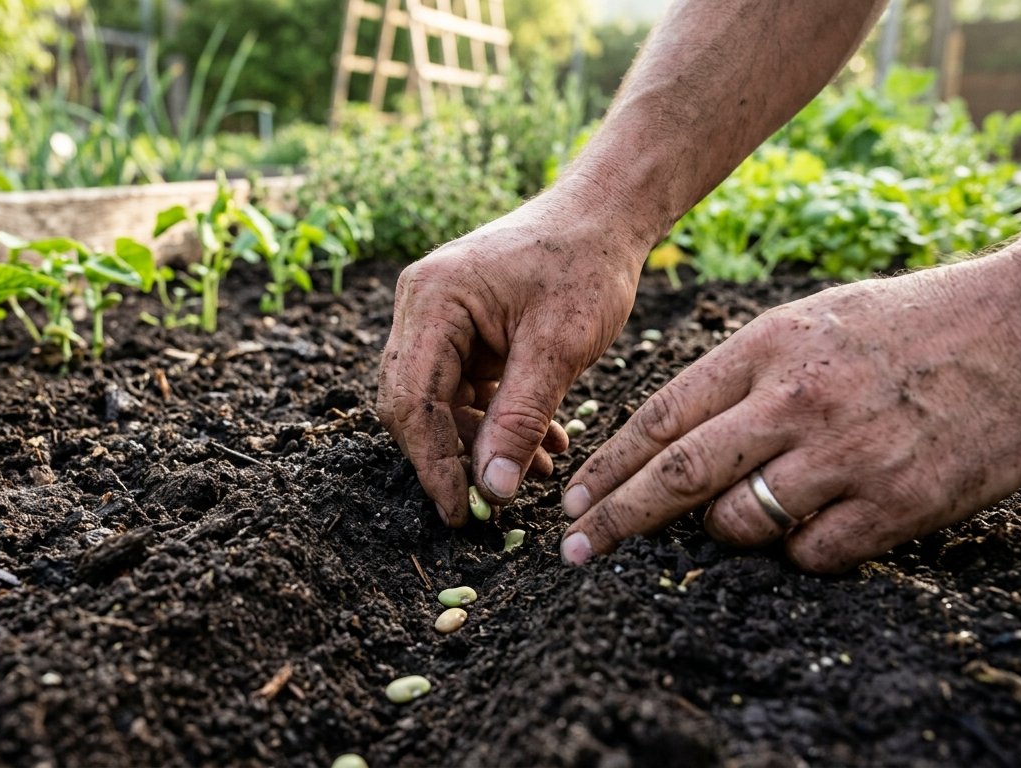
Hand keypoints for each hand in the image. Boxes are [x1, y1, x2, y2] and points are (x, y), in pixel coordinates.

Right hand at [377, 195, 645, 524]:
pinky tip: (542, 444)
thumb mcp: (559, 347)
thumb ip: (520, 419)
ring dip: (485, 444)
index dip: (433, 463)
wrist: (607, 216)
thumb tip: (494, 490)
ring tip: (539, 472)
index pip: (412, 399)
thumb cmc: (586, 265)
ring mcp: (440, 319)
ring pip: (442, 403)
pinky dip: (500, 421)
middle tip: (494, 505)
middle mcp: (422, 307)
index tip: (462, 512)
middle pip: (414, 405)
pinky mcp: (463, 331)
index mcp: (433, 300)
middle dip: (454, 458)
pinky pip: (467, 391)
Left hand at [559, 252, 1020, 572]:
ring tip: (745, 516)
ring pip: (741, 522)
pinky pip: (811, 554)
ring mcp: (846, 455)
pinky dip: (799, 550)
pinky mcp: (896, 504)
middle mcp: (796, 401)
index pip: (662, 416)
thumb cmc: (911, 324)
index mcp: (767, 348)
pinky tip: (819, 525)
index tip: (577, 498)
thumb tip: (673, 436)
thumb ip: (741, 374)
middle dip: (618, 518)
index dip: (610, 464)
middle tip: (577, 549)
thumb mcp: (811, 321)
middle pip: (680, 475)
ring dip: (726, 531)